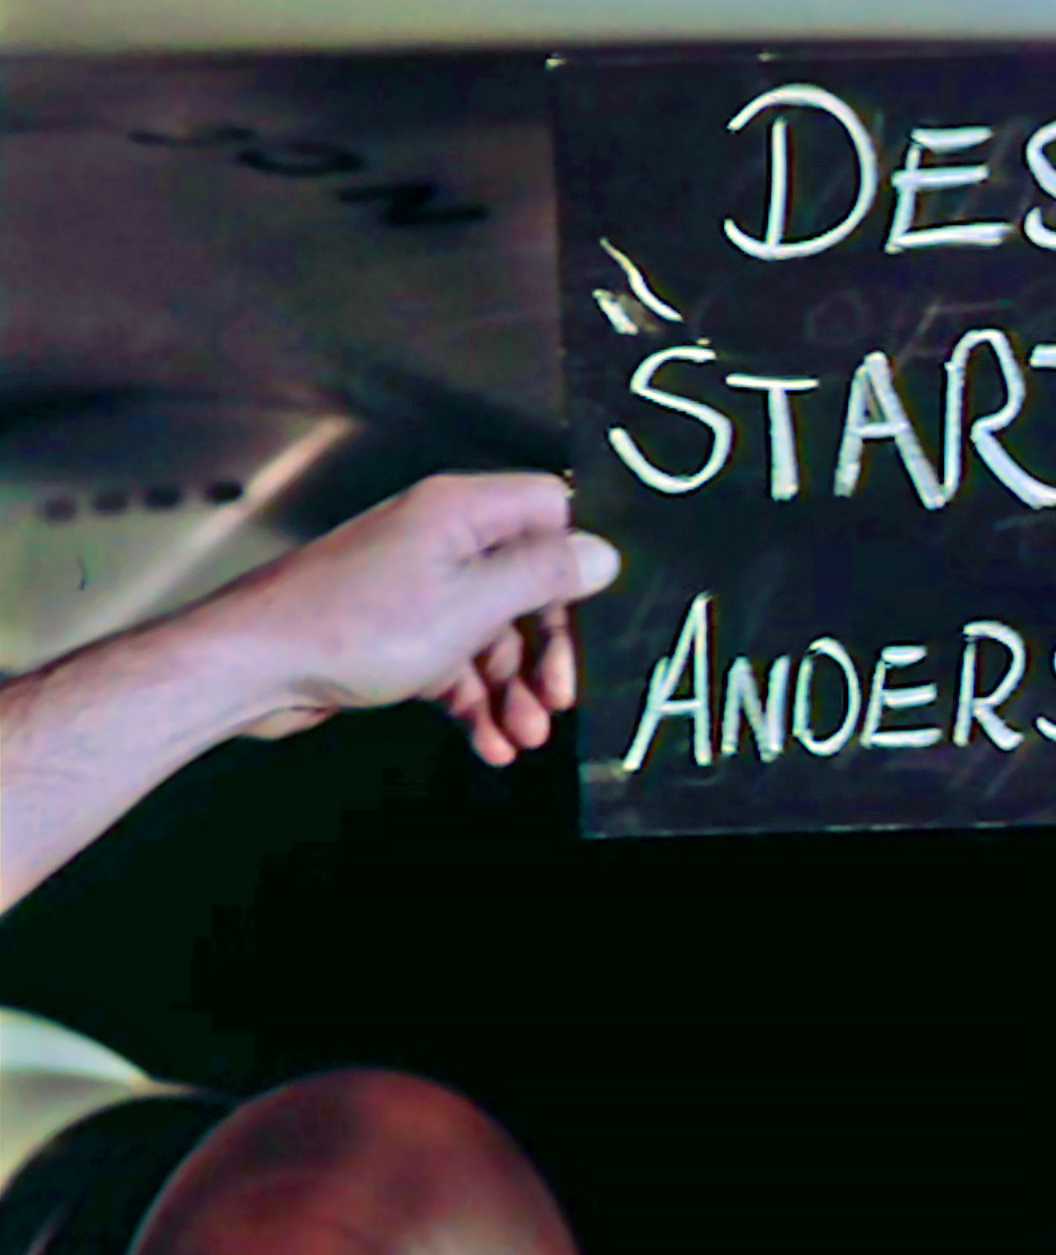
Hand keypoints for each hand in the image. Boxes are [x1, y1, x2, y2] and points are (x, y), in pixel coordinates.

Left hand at [217, 472, 621, 765]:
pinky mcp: (398, 634)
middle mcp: (443, 542)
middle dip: (548, 647)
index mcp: (462, 512)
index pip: (552, 511)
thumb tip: (603, 554)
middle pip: (529, 583)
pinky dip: (476, 704)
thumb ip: (543, 576)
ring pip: (494, 635)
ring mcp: (419, 590)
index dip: (579, 558)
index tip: (596, 612)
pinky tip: (491, 744)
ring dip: (514, 690)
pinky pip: (457, 665)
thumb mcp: (471, 604)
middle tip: (561, 696)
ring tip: (524, 737)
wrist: (253, 669)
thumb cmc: (349, 627)